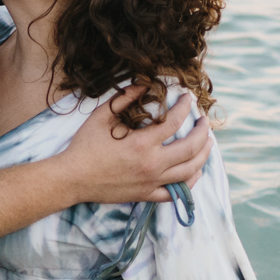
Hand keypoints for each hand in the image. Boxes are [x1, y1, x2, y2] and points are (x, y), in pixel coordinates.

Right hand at [56, 85, 211, 203]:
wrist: (72, 179)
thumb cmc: (84, 146)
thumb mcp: (101, 117)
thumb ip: (124, 99)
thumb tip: (143, 84)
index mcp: (142, 143)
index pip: (174, 121)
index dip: (184, 106)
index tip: (186, 98)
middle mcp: (152, 164)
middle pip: (191, 147)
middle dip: (203, 131)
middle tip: (204, 121)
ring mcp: (151, 182)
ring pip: (190, 171)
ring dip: (203, 155)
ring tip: (207, 143)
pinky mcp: (147, 195)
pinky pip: (176, 192)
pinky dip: (190, 182)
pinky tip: (194, 171)